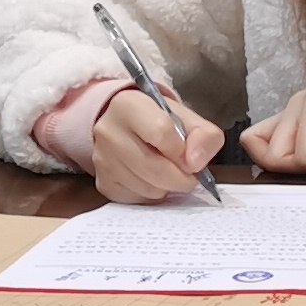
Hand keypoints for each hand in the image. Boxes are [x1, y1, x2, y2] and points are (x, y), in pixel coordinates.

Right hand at [89, 87, 225, 204]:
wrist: (124, 126)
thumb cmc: (157, 121)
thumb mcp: (185, 117)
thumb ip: (204, 135)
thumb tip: (197, 163)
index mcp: (129, 106)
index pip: (162, 133)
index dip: (183, 151)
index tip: (191, 157)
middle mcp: (108, 131)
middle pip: (154, 168)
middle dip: (180, 178)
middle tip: (188, 175)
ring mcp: (102, 159)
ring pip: (147, 188)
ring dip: (166, 187)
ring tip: (167, 172)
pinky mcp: (103, 183)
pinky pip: (137, 200)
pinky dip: (152, 195)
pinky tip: (152, 180)